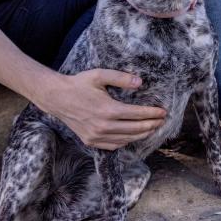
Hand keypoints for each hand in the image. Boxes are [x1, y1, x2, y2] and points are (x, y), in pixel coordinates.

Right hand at [38, 69, 166, 149]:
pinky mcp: (91, 141)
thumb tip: (140, 82)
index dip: (152, 113)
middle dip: (151, 125)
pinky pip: (113, 145)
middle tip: (162, 120)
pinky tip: (132, 135)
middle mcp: (103, 126)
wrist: (57, 97)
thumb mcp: (99, 75)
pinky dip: (126, 142)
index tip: (163, 111)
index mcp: (108, 110)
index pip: (137, 114)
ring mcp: (96, 136)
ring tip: (152, 128)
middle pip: (135, 129)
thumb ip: (120, 77)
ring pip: (126, 139)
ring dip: (141, 134)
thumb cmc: (79, 84)